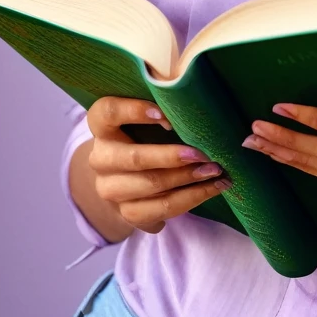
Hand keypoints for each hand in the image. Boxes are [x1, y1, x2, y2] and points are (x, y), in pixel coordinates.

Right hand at [86, 97, 230, 233]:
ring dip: (188, 179)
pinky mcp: (127, 212)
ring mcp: (110, 189)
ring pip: (151, 185)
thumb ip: (162, 111)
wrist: (125, 178)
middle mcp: (101, 159)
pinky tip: (212, 188)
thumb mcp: (145, 120)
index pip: (108, 112)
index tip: (166, 115)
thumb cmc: (144, 135)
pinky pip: (161, 208)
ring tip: (216, 171)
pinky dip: (191, 198)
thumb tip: (197, 103)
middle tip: (204, 154)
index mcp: (102, 127)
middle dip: (173, 157)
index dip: (134, 111)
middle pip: (135, 158)